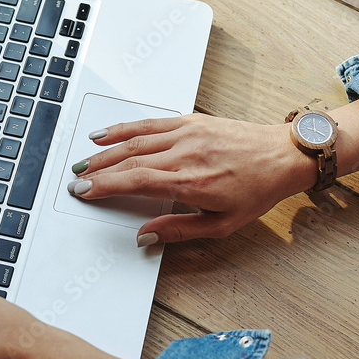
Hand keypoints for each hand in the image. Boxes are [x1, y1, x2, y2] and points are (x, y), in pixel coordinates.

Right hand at [67, 102, 358, 243]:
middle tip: (75, 180)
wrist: (282, 155)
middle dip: (98, 170)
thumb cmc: (256, 191)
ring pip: (135, 140)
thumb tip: (144, 237)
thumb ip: (179, 230)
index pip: (136, 182)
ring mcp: (187, 134)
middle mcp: (184, 154)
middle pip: (129, 160)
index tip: (85, 192)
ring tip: (84, 160)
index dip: (106, 186)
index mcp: (190, 182)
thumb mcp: (222, 224)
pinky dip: (125, 128)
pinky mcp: (191, 121)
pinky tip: (108, 134)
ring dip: (106, 150)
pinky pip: (151, 124)